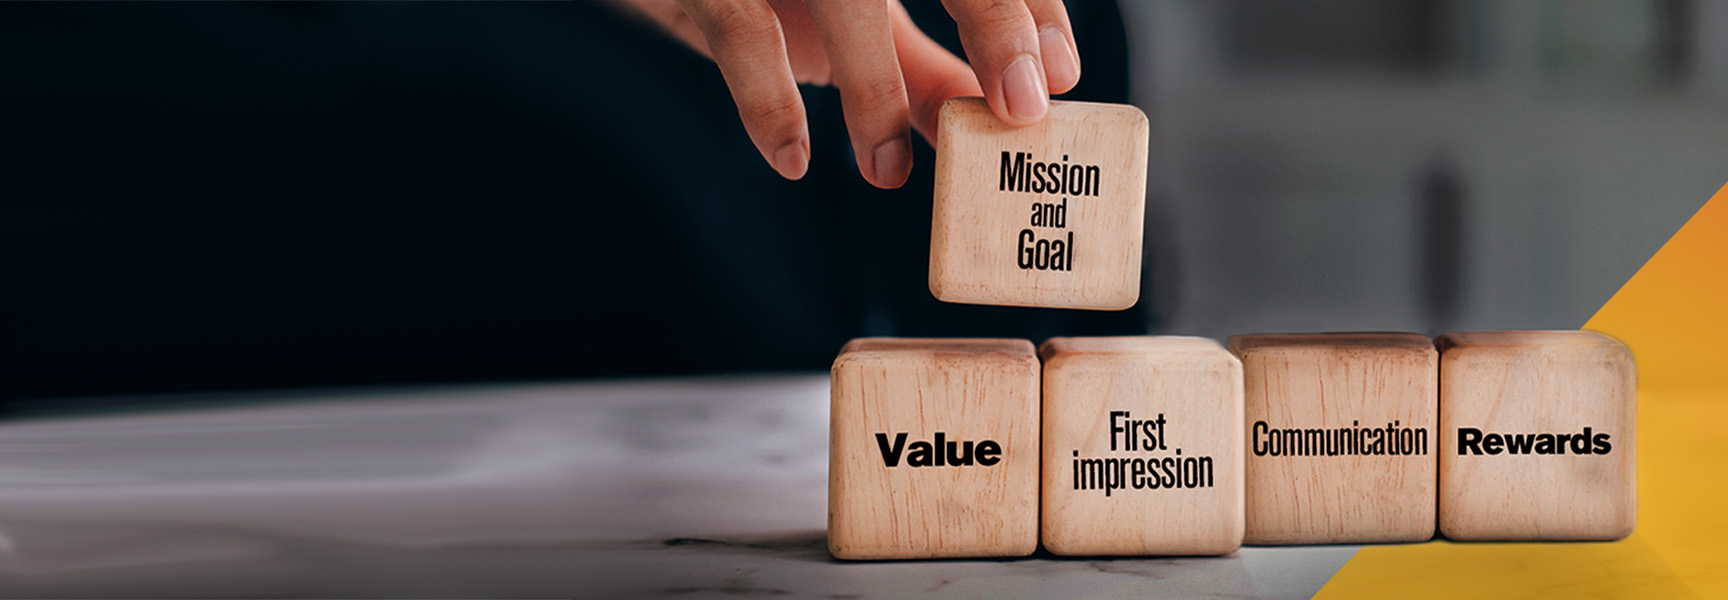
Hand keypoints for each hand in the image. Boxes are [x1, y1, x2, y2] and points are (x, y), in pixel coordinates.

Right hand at [619, 0, 1080, 188]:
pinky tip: (793, 157)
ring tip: (884, 169)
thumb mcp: (854, 23)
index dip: (1031, 12)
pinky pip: (744, 33)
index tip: (1064, 74)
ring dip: (874, 89)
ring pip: (846, 2)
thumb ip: (919, 69)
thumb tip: (994, 120)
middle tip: (1022, 105)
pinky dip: (769, 102)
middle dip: (993, 22)